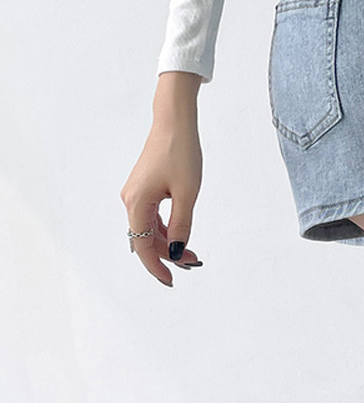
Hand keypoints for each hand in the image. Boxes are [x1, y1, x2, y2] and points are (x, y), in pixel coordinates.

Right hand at [120, 120, 203, 285]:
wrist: (174, 121)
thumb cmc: (181, 152)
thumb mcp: (187, 192)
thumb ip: (181, 224)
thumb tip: (175, 252)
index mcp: (137, 203)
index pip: (142, 247)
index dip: (156, 267)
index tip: (171, 281)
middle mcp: (131, 200)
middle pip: (145, 239)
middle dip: (167, 254)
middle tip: (192, 262)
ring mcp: (136, 193)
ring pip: (148, 228)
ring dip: (167, 241)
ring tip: (189, 251)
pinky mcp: (143, 186)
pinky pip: (151, 215)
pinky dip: (164, 227)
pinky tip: (179, 233)